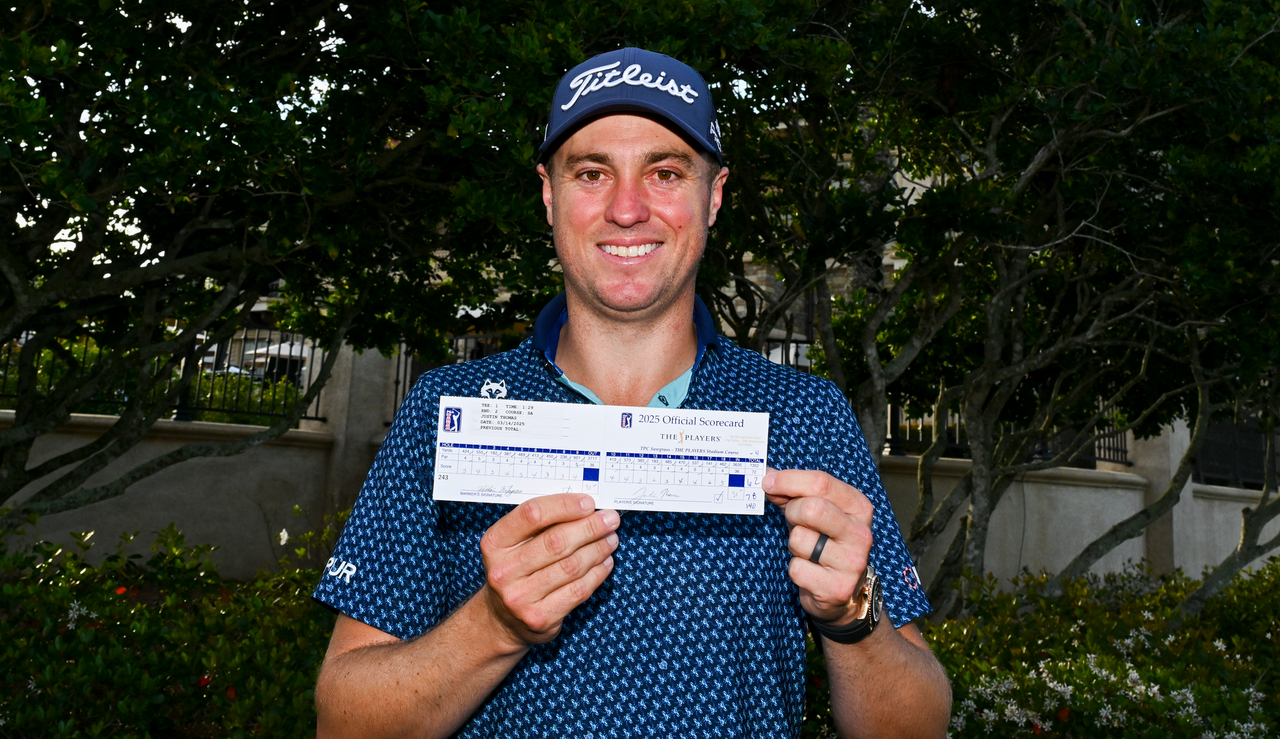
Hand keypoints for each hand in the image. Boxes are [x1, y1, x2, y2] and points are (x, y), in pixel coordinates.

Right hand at [479, 493, 619, 648]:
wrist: (502, 619)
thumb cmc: (517, 571)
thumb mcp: (515, 544)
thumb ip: (542, 524)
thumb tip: (585, 508)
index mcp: (495, 543)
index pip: (532, 515)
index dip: (564, 505)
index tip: (588, 503)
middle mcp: (503, 571)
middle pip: (556, 541)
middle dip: (590, 527)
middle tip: (610, 520)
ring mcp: (520, 597)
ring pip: (571, 566)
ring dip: (598, 549)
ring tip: (611, 539)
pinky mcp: (539, 617)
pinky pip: (577, 590)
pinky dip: (597, 573)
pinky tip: (605, 562)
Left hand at [763, 469, 873, 624]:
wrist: (841, 590)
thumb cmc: (825, 542)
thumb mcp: (814, 512)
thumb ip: (792, 493)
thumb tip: (767, 477)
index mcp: (859, 507)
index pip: (822, 483)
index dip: (789, 480)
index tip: (768, 482)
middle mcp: (861, 534)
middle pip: (811, 508)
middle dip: (792, 512)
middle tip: (793, 521)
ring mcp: (852, 563)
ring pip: (800, 539)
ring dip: (794, 544)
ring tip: (807, 550)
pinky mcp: (837, 588)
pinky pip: (797, 568)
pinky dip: (796, 568)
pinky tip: (810, 570)